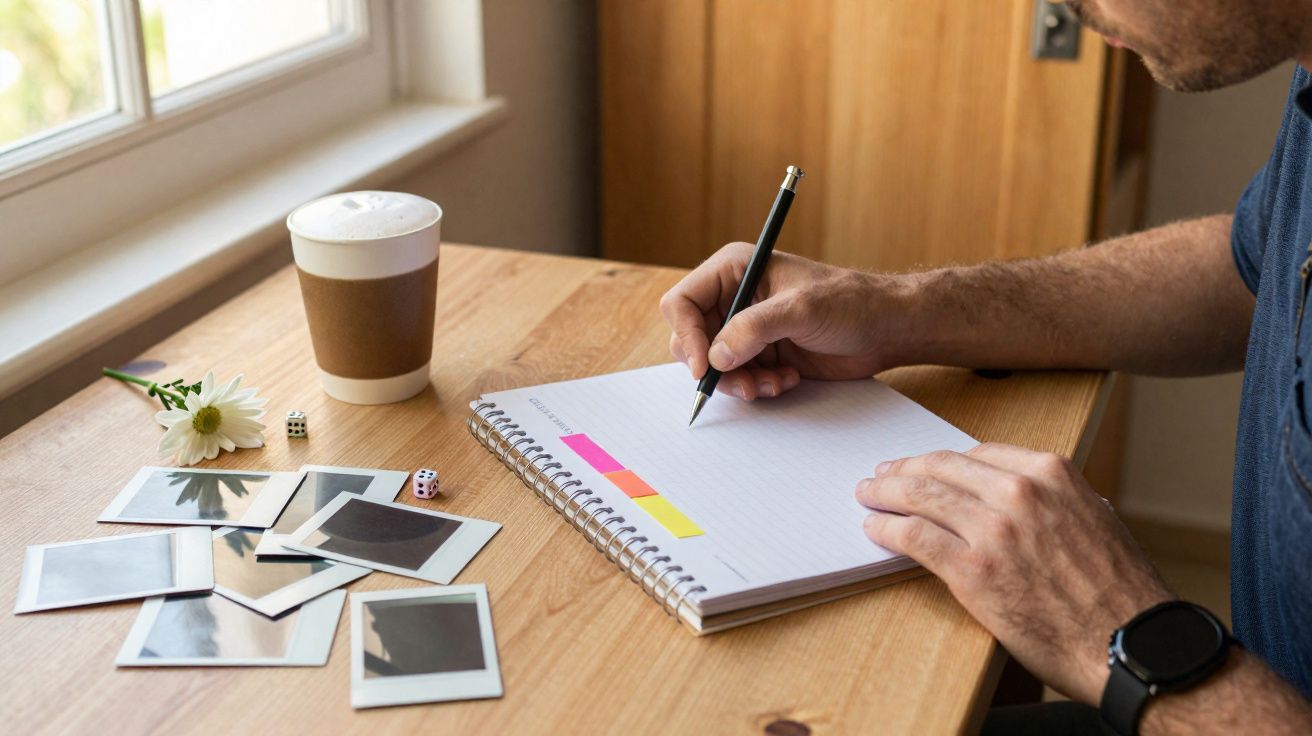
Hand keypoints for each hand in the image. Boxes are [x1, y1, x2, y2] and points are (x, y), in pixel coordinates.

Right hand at [659, 242, 912, 399]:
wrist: (886, 329)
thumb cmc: (851, 303)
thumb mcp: (801, 309)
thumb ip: (754, 329)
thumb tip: (714, 356)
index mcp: (734, 270)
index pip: (682, 302)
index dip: (687, 336)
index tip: (704, 366)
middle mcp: (734, 297)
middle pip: (691, 339)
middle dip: (715, 367)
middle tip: (745, 383)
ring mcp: (746, 328)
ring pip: (713, 366)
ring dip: (740, 382)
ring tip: (774, 383)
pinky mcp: (761, 354)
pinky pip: (738, 379)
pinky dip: (757, 386)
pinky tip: (787, 380)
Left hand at [855, 443, 1172, 703]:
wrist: (1130, 644)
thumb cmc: (1118, 590)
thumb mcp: (1094, 518)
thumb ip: (1053, 499)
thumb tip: (1015, 496)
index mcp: (1051, 473)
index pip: (976, 454)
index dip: (940, 460)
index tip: (920, 464)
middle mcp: (1020, 492)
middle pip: (941, 468)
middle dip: (904, 470)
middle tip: (881, 476)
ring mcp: (994, 529)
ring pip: (921, 496)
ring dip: (885, 494)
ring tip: (868, 497)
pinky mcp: (973, 570)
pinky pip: (915, 537)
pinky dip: (888, 529)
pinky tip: (875, 530)